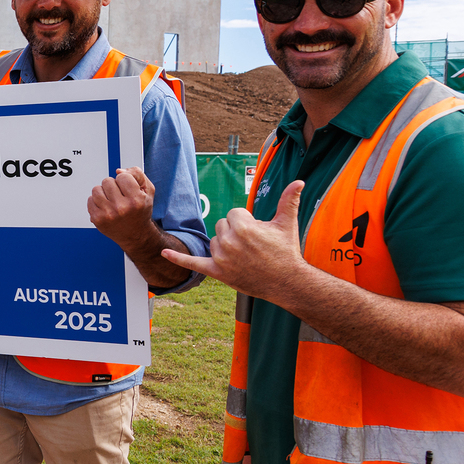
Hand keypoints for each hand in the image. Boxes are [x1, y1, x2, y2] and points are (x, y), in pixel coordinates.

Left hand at [88, 167, 159, 252]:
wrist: (135, 235)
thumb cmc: (141, 211)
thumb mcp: (147, 190)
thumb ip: (137, 174)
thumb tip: (118, 171)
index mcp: (136, 200)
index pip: (122, 176)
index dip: (125, 180)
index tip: (128, 189)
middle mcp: (122, 208)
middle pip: (107, 181)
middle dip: (113, 186)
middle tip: (120, 196)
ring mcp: (108, 214)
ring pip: (96, 189)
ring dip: (103, 192)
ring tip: (112, 200)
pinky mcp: (97, 219)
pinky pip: (90, 199)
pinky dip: (96, 201)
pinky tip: (106, 207)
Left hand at [162, 180, 308, 299]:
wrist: (287, 281)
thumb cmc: (286, 251)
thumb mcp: (287, 224)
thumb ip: (289, 200)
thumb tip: (299, 181)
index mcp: (243, 227)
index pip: (233, 214)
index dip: (246, 221)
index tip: (258, 233)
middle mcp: (229, 242)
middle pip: (221, 226)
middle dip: (235, 232)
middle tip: (253, 246)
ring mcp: (222, 258)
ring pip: (214, 242)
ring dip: (225, 246)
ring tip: (245, 256)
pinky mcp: (217, 272)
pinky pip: (193, 263)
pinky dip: (178, 259)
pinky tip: (164, 252)